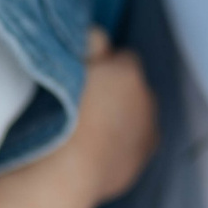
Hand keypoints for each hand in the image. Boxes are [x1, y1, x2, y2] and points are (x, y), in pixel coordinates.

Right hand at [68, 30, 158, 202]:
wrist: (67, 170)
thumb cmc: (59, 115)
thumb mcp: (67, 65)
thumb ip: (88, 44)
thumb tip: (98, 37)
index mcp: (129, 72)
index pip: (123, 58)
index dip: (104, 66)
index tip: (85, 78)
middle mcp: (147, 99)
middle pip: (133, 87)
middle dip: (116, 91)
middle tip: (85, 104)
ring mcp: (148, 131)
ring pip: (137, 115)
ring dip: (121, 118)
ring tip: (89, 129)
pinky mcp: (142, 158)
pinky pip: (135, 142)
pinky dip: (121, 143)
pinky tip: (96, 149)